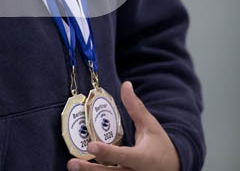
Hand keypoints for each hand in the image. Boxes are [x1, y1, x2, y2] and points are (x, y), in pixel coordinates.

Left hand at [66, 81, 180, 170]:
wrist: (174, 167)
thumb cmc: (160, 145)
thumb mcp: (150, 125)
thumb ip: (136, 107)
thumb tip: (126, 84)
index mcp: (143, 158)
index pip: (124, 156)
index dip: (107, 152)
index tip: (91, 145)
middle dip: (91, 170)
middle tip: (72, 163)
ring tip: (73, 166)